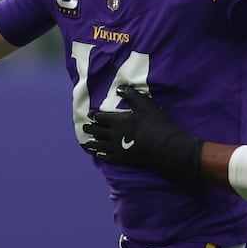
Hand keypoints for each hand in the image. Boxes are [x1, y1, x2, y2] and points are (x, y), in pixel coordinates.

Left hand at [82, 87, 203, 180]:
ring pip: (100, 145)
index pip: (100, 117)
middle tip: (85, 127)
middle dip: (90, 128)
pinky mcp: (123, 159)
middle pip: (97, 131)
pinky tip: (99, 155)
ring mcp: (117, 148)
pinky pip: (109, 158)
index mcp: (116, 121)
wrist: (161, 145)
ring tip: (88, 143)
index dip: (94, 115)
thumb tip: (119, 88)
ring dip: (93, 143)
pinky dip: (102, 156)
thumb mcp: (143, 104)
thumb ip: (130, 95)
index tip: (90, 114)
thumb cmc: (153, 122)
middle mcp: (113, 135)